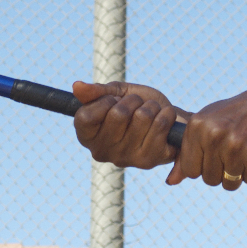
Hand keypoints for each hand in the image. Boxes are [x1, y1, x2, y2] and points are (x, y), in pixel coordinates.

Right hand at [72, 80, 186, 169]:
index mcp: (87, 137)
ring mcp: (125, 159)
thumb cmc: (138, 105)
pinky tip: (164, 121)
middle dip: (133, 101)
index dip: (105, 101)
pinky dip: (166, 114)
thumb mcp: (116, 92)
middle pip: (118, 114)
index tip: (114, 101)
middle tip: (137, 106)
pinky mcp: (148, 161)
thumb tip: (76, 86)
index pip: (85, 116)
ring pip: (142, 116)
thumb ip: (96, 91)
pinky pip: (160, 125)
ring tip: (151, 114)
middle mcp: (102, 152)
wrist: (170, 121)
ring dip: (151, 107)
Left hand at [167, 77, 246, 189]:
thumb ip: (188, 150)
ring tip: (246, 154)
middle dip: (222, 173)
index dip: (203, 168)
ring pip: (230, 183)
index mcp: (197, 126)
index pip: (190, 170)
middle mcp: (214, 135)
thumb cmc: (238, 114)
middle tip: (234, 154)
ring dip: (239, 174)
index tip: (215, 156)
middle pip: (210, 179)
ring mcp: (236, 145)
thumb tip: (171, 182)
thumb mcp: (209, 122)